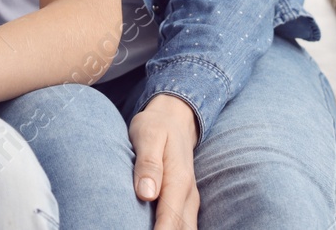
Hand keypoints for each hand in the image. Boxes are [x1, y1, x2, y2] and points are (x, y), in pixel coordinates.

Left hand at [130, 93, 200, 229]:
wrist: (174, 117)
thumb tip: (146, 194)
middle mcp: (188, 196)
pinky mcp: (185, 204)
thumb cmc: (155, 126)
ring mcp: (189, 201)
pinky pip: (184, 228)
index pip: (170, 222)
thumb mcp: (147, 135)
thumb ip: (147, 164)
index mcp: (178, 181)